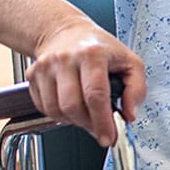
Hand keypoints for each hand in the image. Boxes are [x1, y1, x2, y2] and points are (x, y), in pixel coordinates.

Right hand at [26, 20, 146, 147]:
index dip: (102, 121)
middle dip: (88, 124)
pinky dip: (59, 115)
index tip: (108, 136)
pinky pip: (44, 107)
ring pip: (56, 110)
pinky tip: (71, 107)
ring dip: (73, 121)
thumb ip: (137, 88)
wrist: (65, 32)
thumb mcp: (130, 61)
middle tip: (100, 129)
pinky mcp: (32, 75)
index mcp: (92, 54)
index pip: (95, 94)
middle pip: (72, 105)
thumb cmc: (99, 48)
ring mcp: (45, 67)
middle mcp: (65, 59)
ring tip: (87, 115)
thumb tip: (130, 114)